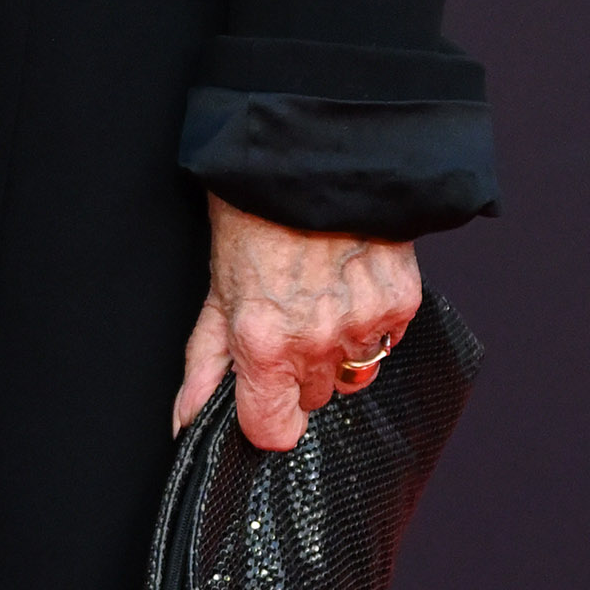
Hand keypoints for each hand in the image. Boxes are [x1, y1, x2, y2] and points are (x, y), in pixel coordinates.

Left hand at [175, 200, 419, 451]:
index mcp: (263, 342)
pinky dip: (372, 321)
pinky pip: (387, 339)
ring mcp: (363, 322)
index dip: (267, 417)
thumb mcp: (218, 290)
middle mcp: (316, 340)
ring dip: (340, 352)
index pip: (275, 431)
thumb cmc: (253, 219)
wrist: (306, 157)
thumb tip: (188, 416)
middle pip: (314, 399)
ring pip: (356, 374)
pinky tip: (350, 282)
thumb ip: (206, 362)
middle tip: (289, 320)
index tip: (266, 398)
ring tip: (322, 300)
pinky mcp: (400, 302)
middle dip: (300, 371)